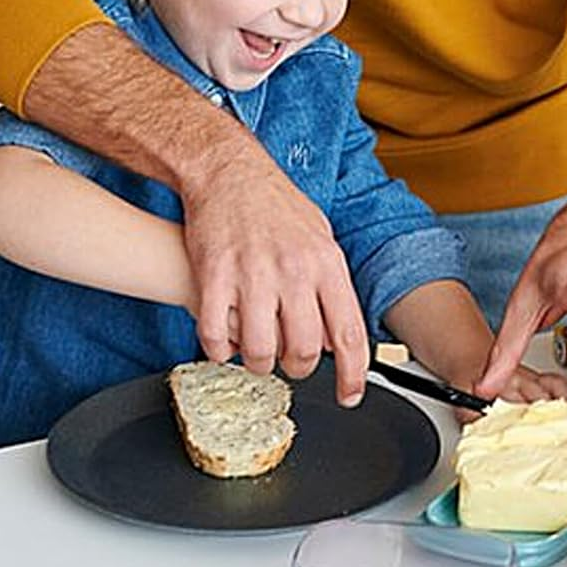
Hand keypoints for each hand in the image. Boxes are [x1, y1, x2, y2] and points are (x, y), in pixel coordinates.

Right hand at [23, 24, 370, 404]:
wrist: (228, 171)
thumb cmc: (275, 205)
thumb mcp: (320, 238)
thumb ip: (330, 286)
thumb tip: (338, 335)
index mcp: (326, 264)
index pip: (348, 334)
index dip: (351, 374)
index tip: (348, 395)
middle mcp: (293, 271)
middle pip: (303, 350)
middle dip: (297, 368)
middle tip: (289, 363)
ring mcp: (252, 274)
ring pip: (260, 351)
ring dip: (259, 363)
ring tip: (257, 352)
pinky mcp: (214, 275)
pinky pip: (216, 336)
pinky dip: (220, 351)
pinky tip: (224, 344)